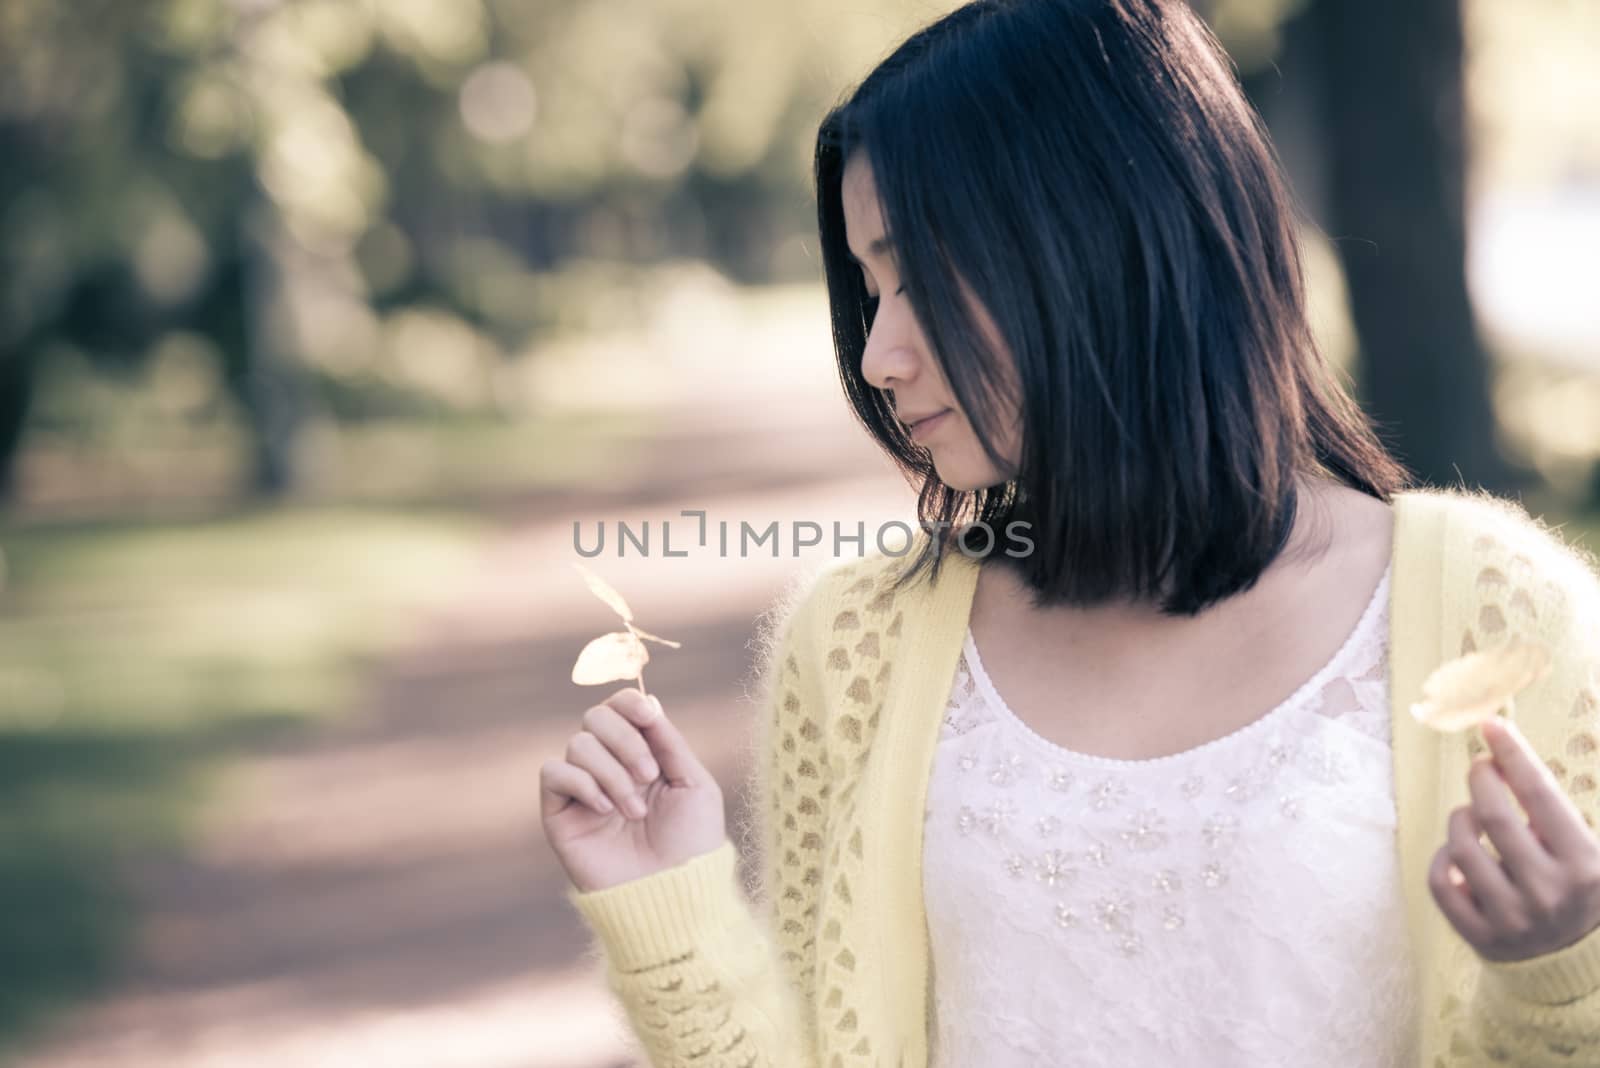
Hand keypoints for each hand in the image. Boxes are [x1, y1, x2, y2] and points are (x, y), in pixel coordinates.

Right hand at [540, 686, 725, 893]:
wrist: (672, 893)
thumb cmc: (691, 843)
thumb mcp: (694, 784)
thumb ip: (668, 741)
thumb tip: (648, 700)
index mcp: (642, 755)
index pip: (621, 709)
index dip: (629, 702)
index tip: (649, 716)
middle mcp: (609, 767)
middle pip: (595, 717)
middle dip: (625, 739)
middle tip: (649, 775)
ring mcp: (583, 790)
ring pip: (579, 744)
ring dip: (613, 773)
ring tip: (635, 811)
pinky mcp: (559, 813)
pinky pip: (553, 772)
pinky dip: (582, 783)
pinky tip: (606, 811)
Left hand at [1429, 716, 1599, 962]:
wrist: (1576, 964)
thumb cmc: (1578, 889)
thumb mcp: (1589, 852)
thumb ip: (1555, 811)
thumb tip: (1505, 755)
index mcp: (1586, 866)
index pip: (1541, 795)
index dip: (1514, 754)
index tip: (1491, 724)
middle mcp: (1549, 893)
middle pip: (1493, 815)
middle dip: (1480, 779)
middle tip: (1480, 766)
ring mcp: (1512, 919)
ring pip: (1460, 845)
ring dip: (1461, 818)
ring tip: (1475, 817)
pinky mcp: (1480, 937)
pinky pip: (1440, 881)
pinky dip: (1442, 858)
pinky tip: (1458, 855)